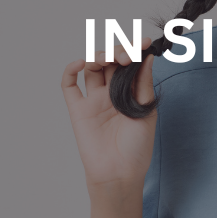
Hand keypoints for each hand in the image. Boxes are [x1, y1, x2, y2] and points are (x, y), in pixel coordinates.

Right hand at [61, 37, 157, 195]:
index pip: (130, 63)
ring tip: (109, 59)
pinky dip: (71, 70)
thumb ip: (143, 84)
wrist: (119, 174)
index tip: (143, 43)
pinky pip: (69, 85)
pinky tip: (81, 63)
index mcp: (130, 92)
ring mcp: (94, 100)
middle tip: (127, 56)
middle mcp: (111, 92)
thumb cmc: (137, 148)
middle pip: (110, 61)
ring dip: (99, 56)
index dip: (134, 50)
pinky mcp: (78, 109)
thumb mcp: (146, 111)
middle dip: (118, 51)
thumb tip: (147, 57)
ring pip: (91, 67)